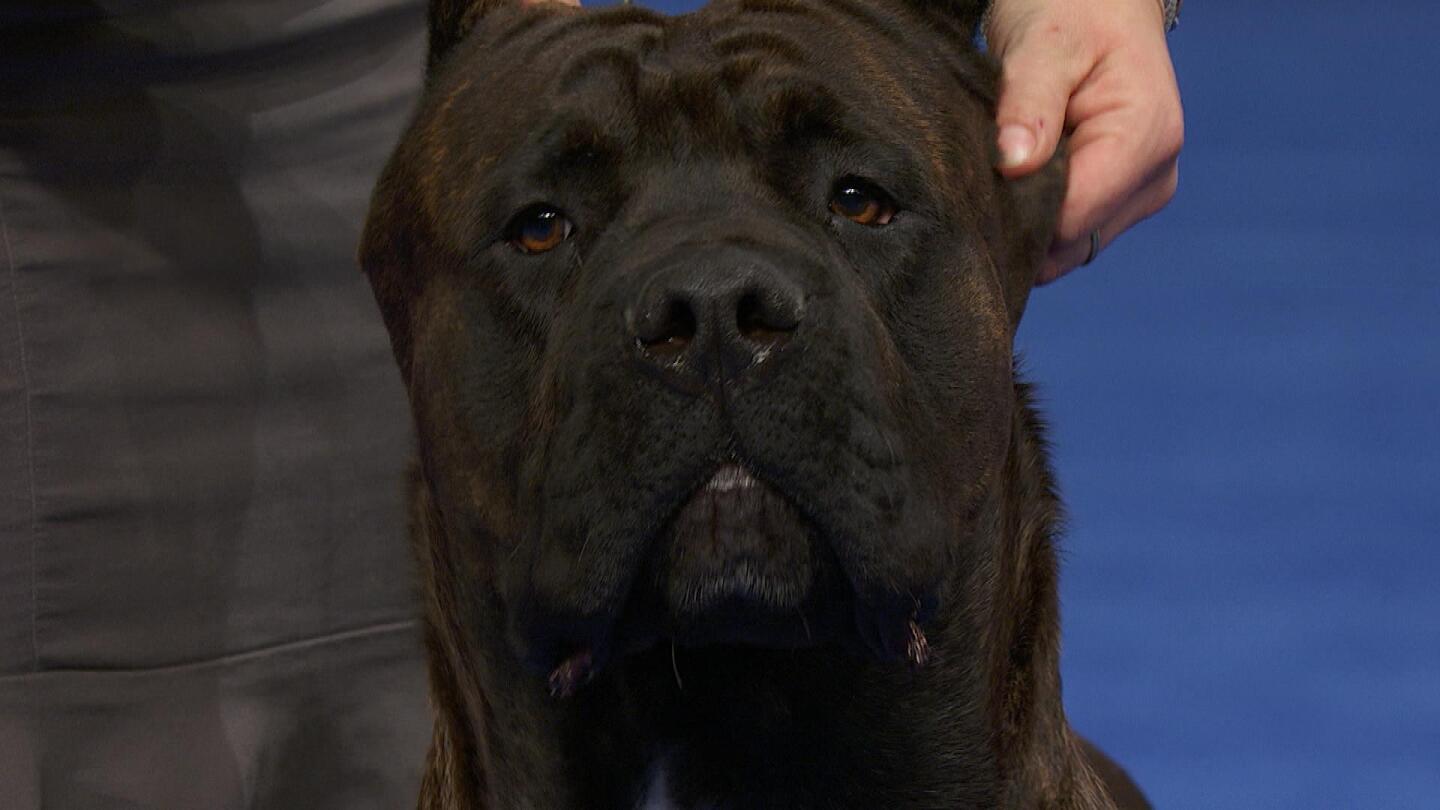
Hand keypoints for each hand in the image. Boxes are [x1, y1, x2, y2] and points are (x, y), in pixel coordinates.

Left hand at [986, 0, 1182, 283]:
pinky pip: (1066, 236)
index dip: (1017, 214)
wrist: (1098, 5)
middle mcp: (1152, 179)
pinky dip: (1035, 219)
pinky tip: (1014, 183)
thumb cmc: (1073, 12)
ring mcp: (1138, 197)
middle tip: (979, 178)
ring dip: (1025, 223)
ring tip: (1000, 173)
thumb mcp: (1044, 43)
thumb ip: (1029, 104)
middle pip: (1068, 242)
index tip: (976, 188)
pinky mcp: (1117, 205)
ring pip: (1065, 248)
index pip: (1072, 219)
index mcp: (1145, 139)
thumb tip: (1013, 164)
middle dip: (1019, 222)